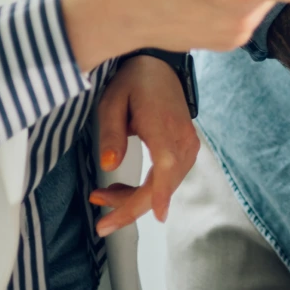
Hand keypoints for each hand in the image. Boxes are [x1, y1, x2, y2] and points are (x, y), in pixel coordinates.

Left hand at [88, 54, 198, 235]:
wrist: (160, 67)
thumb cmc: (134, 82)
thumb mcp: (112, 101)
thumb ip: (111, 133)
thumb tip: (109, 166)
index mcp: (163, 126)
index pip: (167, 163)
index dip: (162, 191)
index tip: (158, 216)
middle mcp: (182, 140)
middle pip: (162, 185)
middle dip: (130, 208)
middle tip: (101, 222)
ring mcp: (188, 146)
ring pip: (164, 187)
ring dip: (134, 200)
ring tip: (102, 197)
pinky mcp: (186, 150)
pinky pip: (168, 179)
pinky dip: (146, 190)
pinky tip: (122, 190)